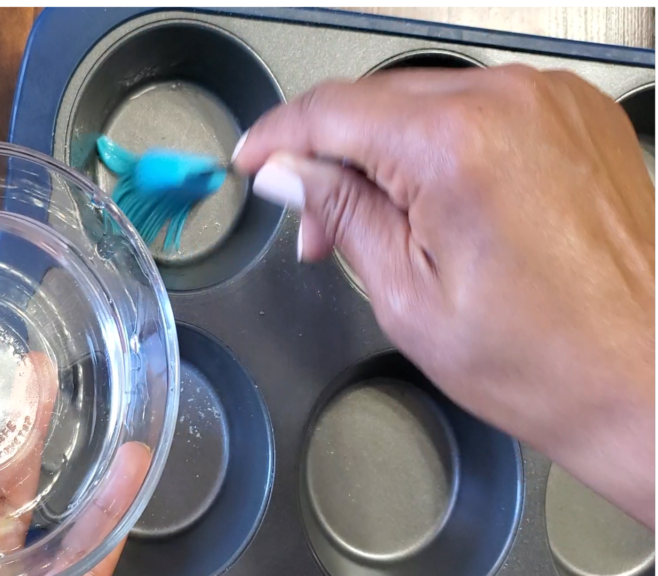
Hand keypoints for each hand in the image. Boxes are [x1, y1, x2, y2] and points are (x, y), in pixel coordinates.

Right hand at [234, 64, 655, 528]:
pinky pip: (480, 110)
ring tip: (379, 226)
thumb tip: (289, 173)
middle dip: (329, 157)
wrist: (648, 381)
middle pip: (375, 100)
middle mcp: (510, 101)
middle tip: (313, 227)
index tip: (253, 162)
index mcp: (455, 143)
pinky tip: (434, 202)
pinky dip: (441, 146)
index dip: (276, 137)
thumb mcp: (407, 296)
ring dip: (384, 153)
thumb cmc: (547, 360)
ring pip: (424, 102)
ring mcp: (551, 102)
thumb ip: (341, 214)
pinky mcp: (576, 116)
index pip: (330, 110)